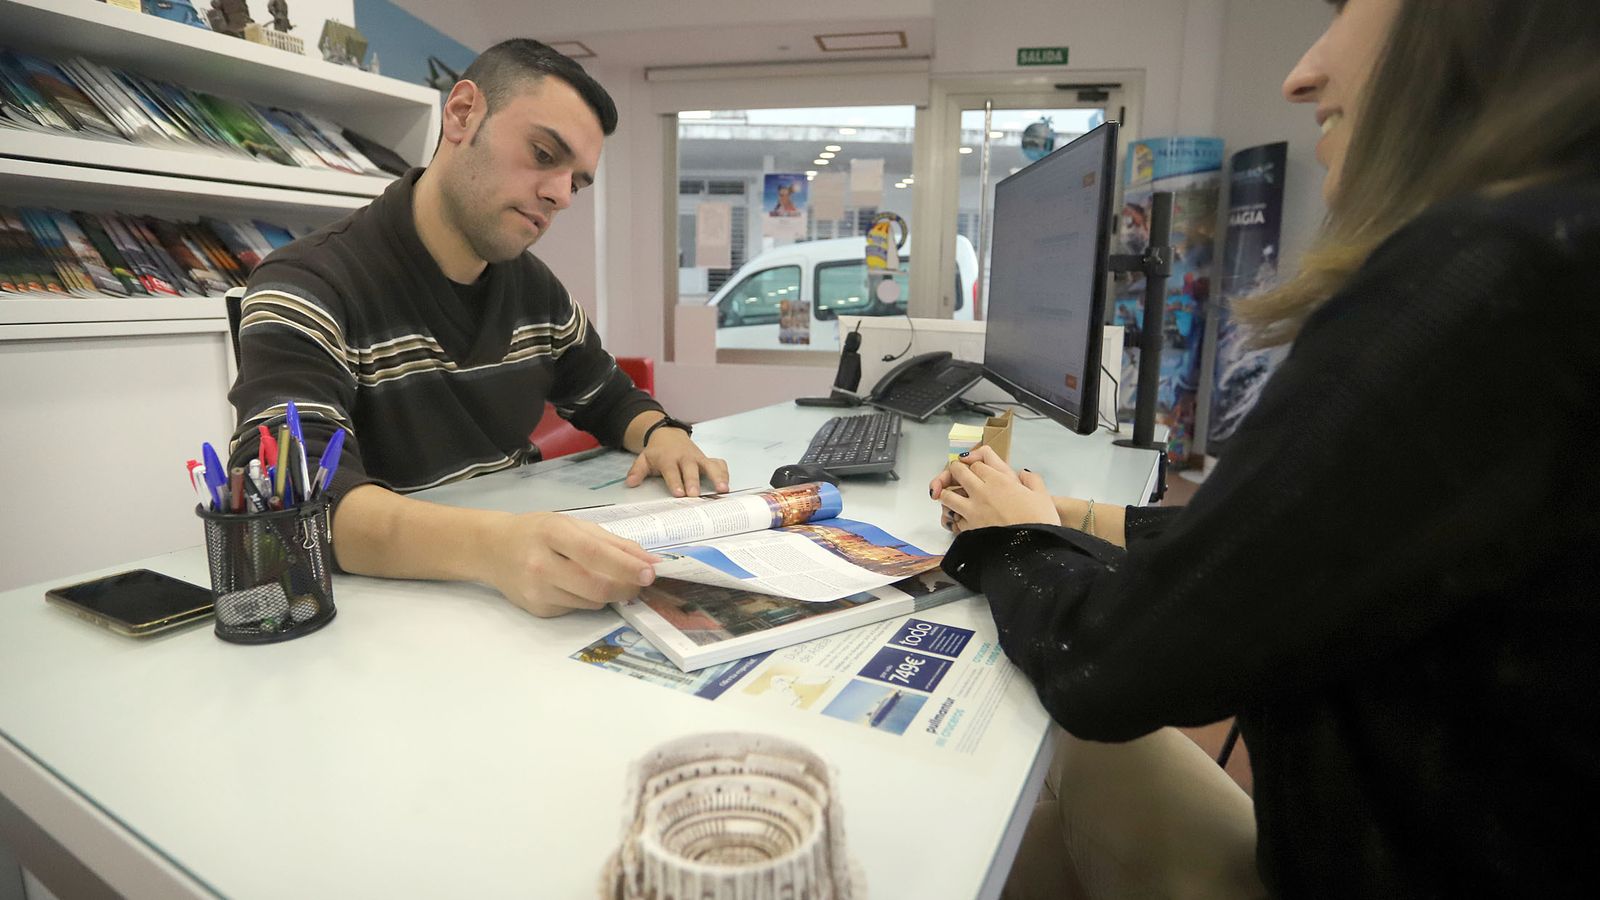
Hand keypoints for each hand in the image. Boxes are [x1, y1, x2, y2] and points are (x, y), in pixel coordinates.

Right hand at [488, 512, 659, 616]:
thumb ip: (613, 543)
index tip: (649, 572)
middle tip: (640, 582)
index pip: (594, 553)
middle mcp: (540, 564)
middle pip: (595, 586)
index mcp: (552, 533)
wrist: (492, 549)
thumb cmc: (537, 532)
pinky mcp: (538, 610)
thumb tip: (649, 561)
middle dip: (626, 587)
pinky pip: (577, 608)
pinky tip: (575, 584)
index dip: (625, 566)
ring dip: (608, 593)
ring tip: (604, 577)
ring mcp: (537, 591)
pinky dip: (588, 599)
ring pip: (591, 602)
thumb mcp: (572, 525)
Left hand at [625, 427, 730, 496]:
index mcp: (668, 459)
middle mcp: (685, 458)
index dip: (675, 482)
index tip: (678, 493)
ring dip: (717, 477)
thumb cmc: (657, 452)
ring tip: (722, 489)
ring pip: (709, 466)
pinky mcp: (707, 459)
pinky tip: (727, 485)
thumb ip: (637, 471)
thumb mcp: (644, 459)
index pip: (672, 471)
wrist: (669, 435)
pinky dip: (724, 473)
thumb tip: (630, 483)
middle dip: (694, 482)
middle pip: (691, 470)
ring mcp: (698, 458)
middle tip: (696, 495)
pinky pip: (719, 464)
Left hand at [932, 446, 1059, 533]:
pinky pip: (953, 518)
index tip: (979, 471)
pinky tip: (962, 520)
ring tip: (955, 498)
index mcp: (999, 480)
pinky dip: (954, 517)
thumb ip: (1032, 479)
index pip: (976, 464)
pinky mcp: (968, 529)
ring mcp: (972, 511)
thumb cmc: (1038, 522)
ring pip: (947, 495)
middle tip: (959, 476)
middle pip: (957, 472)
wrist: (1031, 550)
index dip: (976, 466)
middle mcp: (981, 492)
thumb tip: (1023, 473)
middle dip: (955, 471)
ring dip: (948, 494)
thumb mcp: (1042, 495)